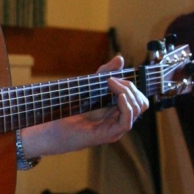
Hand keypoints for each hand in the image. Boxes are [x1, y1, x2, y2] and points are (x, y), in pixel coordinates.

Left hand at [19, 55, 148, 157]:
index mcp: (117, 112)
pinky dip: (126, 106)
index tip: (114, 77)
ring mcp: (115, 129)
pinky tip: (118, 96)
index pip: (139, 99)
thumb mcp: (89, 86)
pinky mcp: (107, 134)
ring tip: (111, 84)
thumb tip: (120, 58)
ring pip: (137, 110)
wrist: (52, 129)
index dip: (132, 86)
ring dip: (127, 93)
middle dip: (131, 87)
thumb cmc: (69, 110)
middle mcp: (119, 121)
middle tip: (112, 80)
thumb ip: (104, 73)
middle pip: (141, 104)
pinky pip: (126, 122)